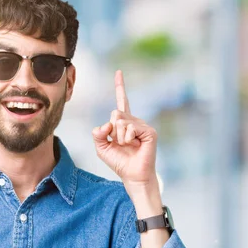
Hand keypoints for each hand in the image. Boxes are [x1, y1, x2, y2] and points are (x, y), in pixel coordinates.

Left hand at [92, 70, 158, 186]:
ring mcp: (143, 125)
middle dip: (112, 131)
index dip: (120, 87)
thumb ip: (97, 134)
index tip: (119, 72)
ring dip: (119, 137)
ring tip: (128, 146)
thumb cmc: (119, 162)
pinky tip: (134, 145)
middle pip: (115, 113)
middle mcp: (134, 121)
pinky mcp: (149, 132)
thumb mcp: (101, 147)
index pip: (122, 101)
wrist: (133, 176)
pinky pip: (130, 128)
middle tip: (120, 143)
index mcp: (124, 123)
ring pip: (121, 121)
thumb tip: (106, 124)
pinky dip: (127, 139)